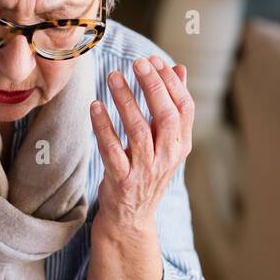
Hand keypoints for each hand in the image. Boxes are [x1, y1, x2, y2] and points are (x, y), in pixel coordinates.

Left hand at [92, 56, 193, 231]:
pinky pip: (112, 150)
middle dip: (153, 87)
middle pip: (165, 117)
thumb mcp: (165, 142)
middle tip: (138, 63)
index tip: (155, 60)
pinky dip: (103, 127)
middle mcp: (167, 158)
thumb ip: (172, 107)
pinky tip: (95, 106)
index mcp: (181, 146)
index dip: (171, 83)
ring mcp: (146, 171)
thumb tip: (180, 68)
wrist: (131, 218)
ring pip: (138, 131)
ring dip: (126, 101)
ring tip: (114, 77)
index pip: (184, 108)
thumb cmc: (146, 172)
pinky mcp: (122, 181)